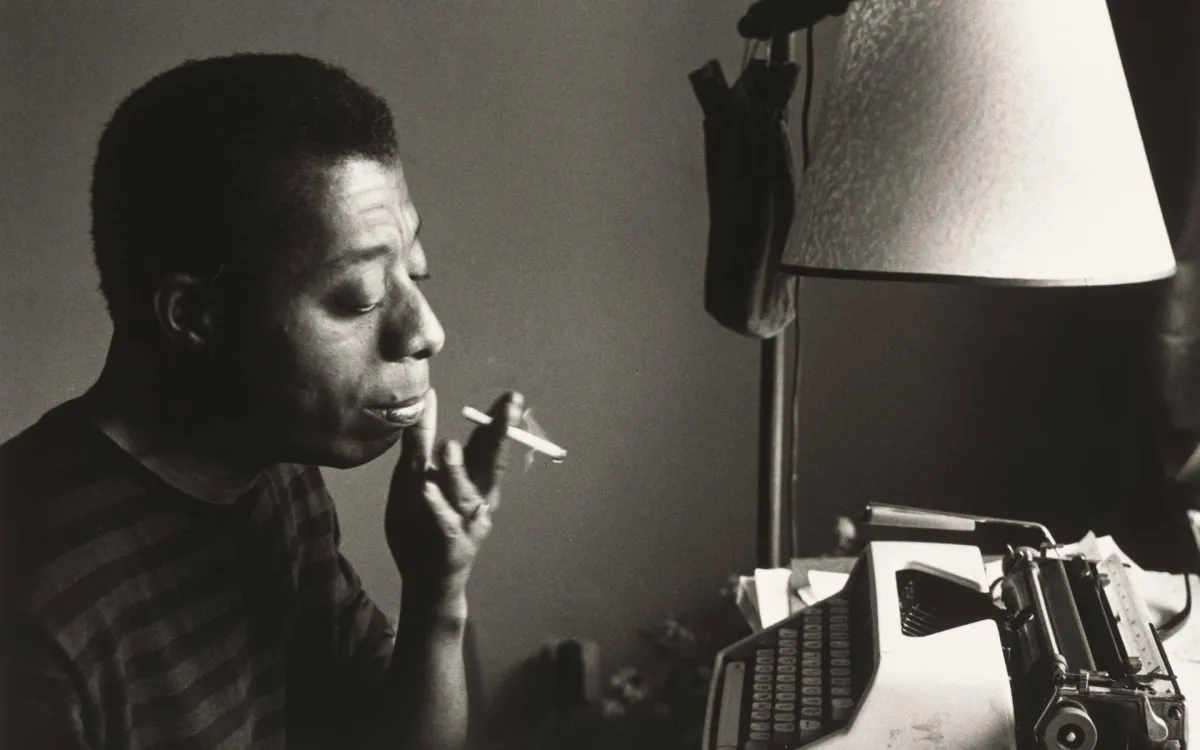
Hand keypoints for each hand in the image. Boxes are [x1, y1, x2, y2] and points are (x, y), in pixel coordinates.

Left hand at [386, 388, 523, 604]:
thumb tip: (427, 397)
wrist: (425, 582)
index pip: (488, 445)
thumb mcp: (415, 477)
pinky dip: (437, 508)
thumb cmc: (422, 525)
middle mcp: (478, 500)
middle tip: (509, 409)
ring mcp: (466, 524)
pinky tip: (427, 491)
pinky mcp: (451, 545)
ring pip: (465, 493)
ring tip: (448, 445)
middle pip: (491, 464)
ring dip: (457, 470)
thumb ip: (421, 441)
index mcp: (473, 481)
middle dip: (500, 435)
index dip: (501, 422)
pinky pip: (443, 523)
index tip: (513, 398)